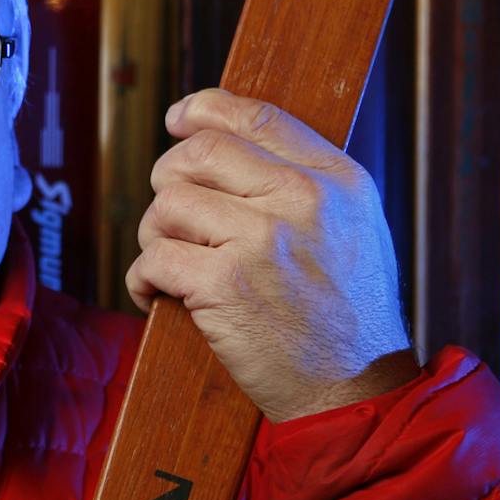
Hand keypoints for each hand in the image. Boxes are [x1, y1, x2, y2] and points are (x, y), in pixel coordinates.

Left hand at [126, 88, 416, 422]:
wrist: (355, 391)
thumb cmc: (348, 315)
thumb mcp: (355, 228)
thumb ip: (306, 181)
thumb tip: (226, 139)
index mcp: (336, 179)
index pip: (256, 116)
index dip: (204, 109)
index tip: (178, 119)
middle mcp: (303, 200)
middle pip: (198, 154)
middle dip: (170, 181)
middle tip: (174, 219)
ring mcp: (262, 241)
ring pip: (168, 204)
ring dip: (155, 236)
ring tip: (174, 266)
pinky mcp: (225, 286)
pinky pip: (153, 258)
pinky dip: (143, 280)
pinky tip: (159, 296)